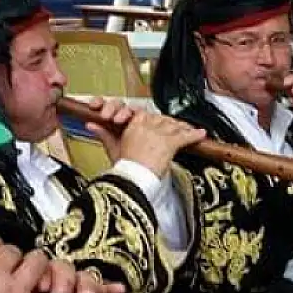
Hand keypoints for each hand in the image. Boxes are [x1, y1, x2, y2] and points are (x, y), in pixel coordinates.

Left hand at [7, 261, 125, 292]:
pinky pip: (106, 292)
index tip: (41, 287)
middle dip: (63, 283)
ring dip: (87, 287)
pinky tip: (117, 291)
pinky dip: (111, 290)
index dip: (42, 273)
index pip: (40, 266)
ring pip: (84, 278)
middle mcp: (56, 282)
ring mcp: (77, 292)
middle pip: (63, 268)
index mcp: (34, 282)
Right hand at [83, 98, 204, 177]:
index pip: (143, 114)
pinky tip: (202, 133)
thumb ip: (103, 133)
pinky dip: (194, 135)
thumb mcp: (112, 148)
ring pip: (173, 125)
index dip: (149, 118)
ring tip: (188, 128)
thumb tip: (91, 124)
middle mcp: (146, 124)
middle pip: (160, 119)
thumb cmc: (122, 167)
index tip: (154, 122)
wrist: (132, 177)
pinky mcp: (170, 142)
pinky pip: (185, 136)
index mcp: (132, 124)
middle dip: (167, 123)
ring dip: (181, 127)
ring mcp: (159, 132)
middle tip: (175, 125)